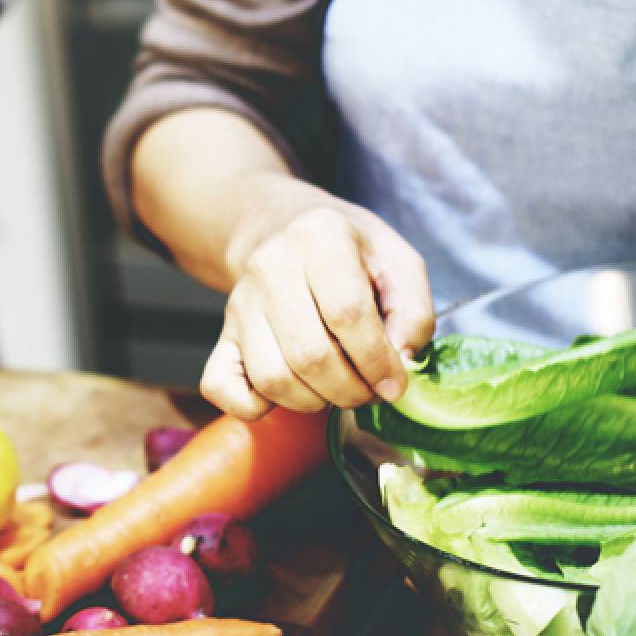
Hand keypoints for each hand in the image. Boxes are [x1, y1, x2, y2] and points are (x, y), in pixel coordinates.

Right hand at [201, 177, 434, 420]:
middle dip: (350, 389)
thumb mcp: (397, 260)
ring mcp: (240, 303)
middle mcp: (270, 266)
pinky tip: (287, 395)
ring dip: (313, 401)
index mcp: (318, 235)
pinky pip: (221, 387)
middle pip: (309, 354)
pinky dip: (254, 406)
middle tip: (369, 390)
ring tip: (336, 389)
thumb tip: (400, 362)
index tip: (394, 383)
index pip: (347, 313)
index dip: (377, 360)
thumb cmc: (348, 250)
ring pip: (272, 377)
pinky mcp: (223, 334)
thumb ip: (414, 311)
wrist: (281, 229)